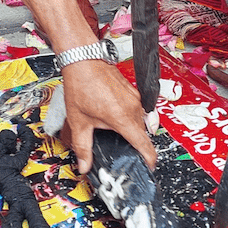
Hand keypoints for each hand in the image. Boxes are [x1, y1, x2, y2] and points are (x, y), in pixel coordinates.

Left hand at [61, 59, 156, 173]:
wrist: (83, 60)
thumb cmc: (81, 85)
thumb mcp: (79, 122)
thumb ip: (82, 147)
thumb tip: (84, 165)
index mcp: (123, 118)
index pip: (144, 145)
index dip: (148, 159)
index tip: (147, 167)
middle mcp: (133, 107)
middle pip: (143, 135)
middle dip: (136, 146)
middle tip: (124, 154)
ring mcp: (135, 98)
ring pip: (140, 122)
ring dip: (132, 131)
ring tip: (116, 134)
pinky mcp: (133, 92)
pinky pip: (137, 111)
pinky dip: (130, 118)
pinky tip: (114, 117)